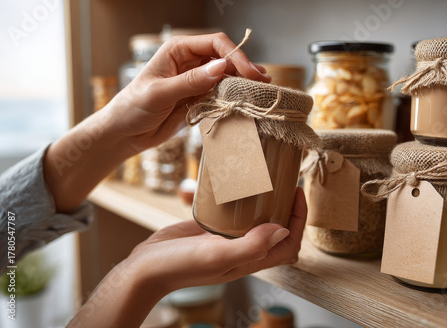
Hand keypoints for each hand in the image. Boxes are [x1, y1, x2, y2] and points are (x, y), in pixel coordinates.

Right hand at [68, 188, 306, 327]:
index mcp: (249, 260)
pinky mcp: (211, 229)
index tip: (297, 194)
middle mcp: (242, 250)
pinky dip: (239, 200)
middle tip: (286, 183)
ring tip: (267, 179)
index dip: (299, 220)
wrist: (145, 267)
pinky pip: (232, 213)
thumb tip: (282, 229)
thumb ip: (251, 247)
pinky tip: (235, 184)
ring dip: (267, 203)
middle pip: (277, 231)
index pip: (288, 243)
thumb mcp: (216, 256)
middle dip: (288, 209)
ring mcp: (226, 239)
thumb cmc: (179, 267)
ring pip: (256, 221)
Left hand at [104, 32, 269, 152]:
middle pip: (224, 57)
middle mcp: (189, 61)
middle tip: (262, 81)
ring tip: (262, 87)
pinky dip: (234, 94)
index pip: (214, 43)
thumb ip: (191, 81)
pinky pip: (221, 91)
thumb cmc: (133, 107)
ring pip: (226, 74)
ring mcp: (195, 79)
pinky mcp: (198, 96)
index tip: (248, 73)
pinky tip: (247, 96)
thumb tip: (221, 67)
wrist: (125, 132)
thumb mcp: (160, 93)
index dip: (234, 56)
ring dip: (243, 81)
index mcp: (178, 50)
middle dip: (244, 67)